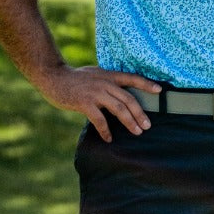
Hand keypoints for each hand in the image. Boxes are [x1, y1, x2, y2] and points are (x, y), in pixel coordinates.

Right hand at [35, 64, 159, 141]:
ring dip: (130, 122)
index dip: (146, 84)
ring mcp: (95, 93)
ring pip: (119, 109)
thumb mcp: (95, 74)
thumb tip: (121, 94)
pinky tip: (109, 139)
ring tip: (137, 132)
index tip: (160, 90)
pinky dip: (106, 131)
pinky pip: (100, 120)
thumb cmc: (75, 78)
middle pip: (129, 99)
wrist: (53, 77)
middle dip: (140, 114)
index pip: (132, 78)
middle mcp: (105, 83)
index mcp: (109, 75)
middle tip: (147, 126)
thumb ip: (108, 81)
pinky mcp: (84, 103)